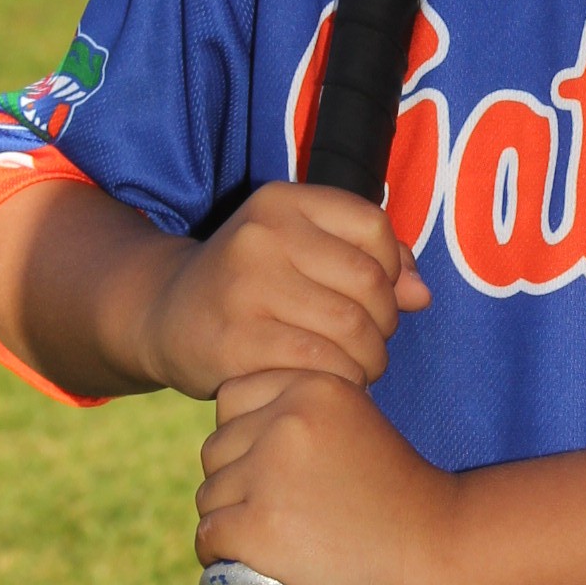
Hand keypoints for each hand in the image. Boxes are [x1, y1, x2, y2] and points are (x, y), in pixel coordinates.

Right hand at [136, 182, 430, 400]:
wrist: (164, 314)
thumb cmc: (253, 283)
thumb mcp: (302, 250)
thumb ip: (369, 261)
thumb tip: (421, 295)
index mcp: (282, 202)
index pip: (373, 227)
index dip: (391, 269)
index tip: (375, 296)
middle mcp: (262, 235)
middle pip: (368, 283)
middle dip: (384, 323)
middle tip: (370, 343)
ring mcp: (246, 288)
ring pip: (351, 329)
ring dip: (369, 359)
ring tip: (356, 367)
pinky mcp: (237, 341)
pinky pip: (320, 365)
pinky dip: (340, 380)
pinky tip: (329, 382)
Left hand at [195, 370, 451, 584]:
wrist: (437, 545)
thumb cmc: (401, 492)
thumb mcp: (358, 422)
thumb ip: (310, 413)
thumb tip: (249, 429)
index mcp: (313, 386)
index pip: (232, 398)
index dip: (242, 435)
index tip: (269, 466)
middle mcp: (286, 420)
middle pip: (216, 449)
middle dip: (232, 481)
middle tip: (270, 510)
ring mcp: (269, 473)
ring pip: (209, 495)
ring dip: (225, 520)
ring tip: (261, 539)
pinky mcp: (260, 526)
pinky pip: (209, 536)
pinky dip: (217, 553)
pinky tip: (238, 560)